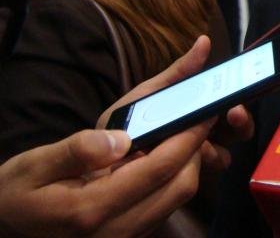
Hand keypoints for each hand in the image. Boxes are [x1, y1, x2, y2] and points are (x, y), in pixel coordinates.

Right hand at [0, 119, 212, 236]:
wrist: (4, 230)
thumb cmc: (16, 194)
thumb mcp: (34, 165)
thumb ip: (77, 150)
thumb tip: (121, 138)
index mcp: (91, 209)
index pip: (159, 169)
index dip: (188, 138)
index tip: (204, 111)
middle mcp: (114, 232)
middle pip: (180, 188)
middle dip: (196, 150)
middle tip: (197, 118)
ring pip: (176, 200)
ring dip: (188, 166)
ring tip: (183, 134)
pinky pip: (163, 209)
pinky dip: (173, 181)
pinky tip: (163, 158)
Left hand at [98, 35, 252, 172]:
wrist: (92, 162)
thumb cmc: (125, 123)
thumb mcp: (149, 93)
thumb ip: (178, 72)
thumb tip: (205, 40)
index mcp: (197, 111)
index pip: (229, 103)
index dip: (239, 99)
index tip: (237, 100)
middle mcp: (203, 135)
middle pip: (236, 129)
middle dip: (241, 122)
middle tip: (234, 114)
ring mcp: (194, 162)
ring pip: (225, 154)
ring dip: (220, 147)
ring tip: (206, 146)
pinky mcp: (182, 183)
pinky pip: (200, 177)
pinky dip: (195, 169)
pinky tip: (183, 163)